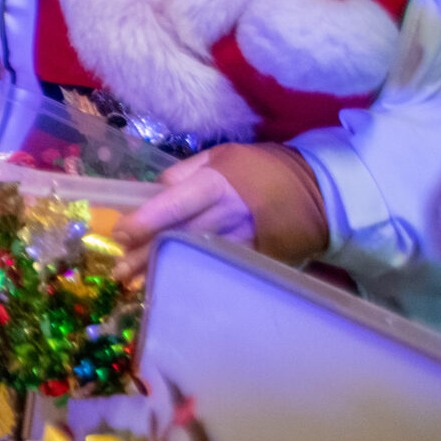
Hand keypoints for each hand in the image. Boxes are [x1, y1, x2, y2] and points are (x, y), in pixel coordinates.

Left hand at [113, 143, 329, 280]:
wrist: (322, 191)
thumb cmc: (263, 168)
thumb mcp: (224, 155)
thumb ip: (186, 171)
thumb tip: (155, 189)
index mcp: (218, 183)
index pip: (175, 203)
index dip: (146, 220)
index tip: (121, 234)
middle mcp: (229, 212)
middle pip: (181, 235)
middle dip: (147, 254)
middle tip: (118, 270)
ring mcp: (245, 238)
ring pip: (197, 256)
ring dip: (166, 270)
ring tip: (136, 285)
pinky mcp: (258, 257)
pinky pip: (221, 267)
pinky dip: (196, 276)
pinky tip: (174, 286)